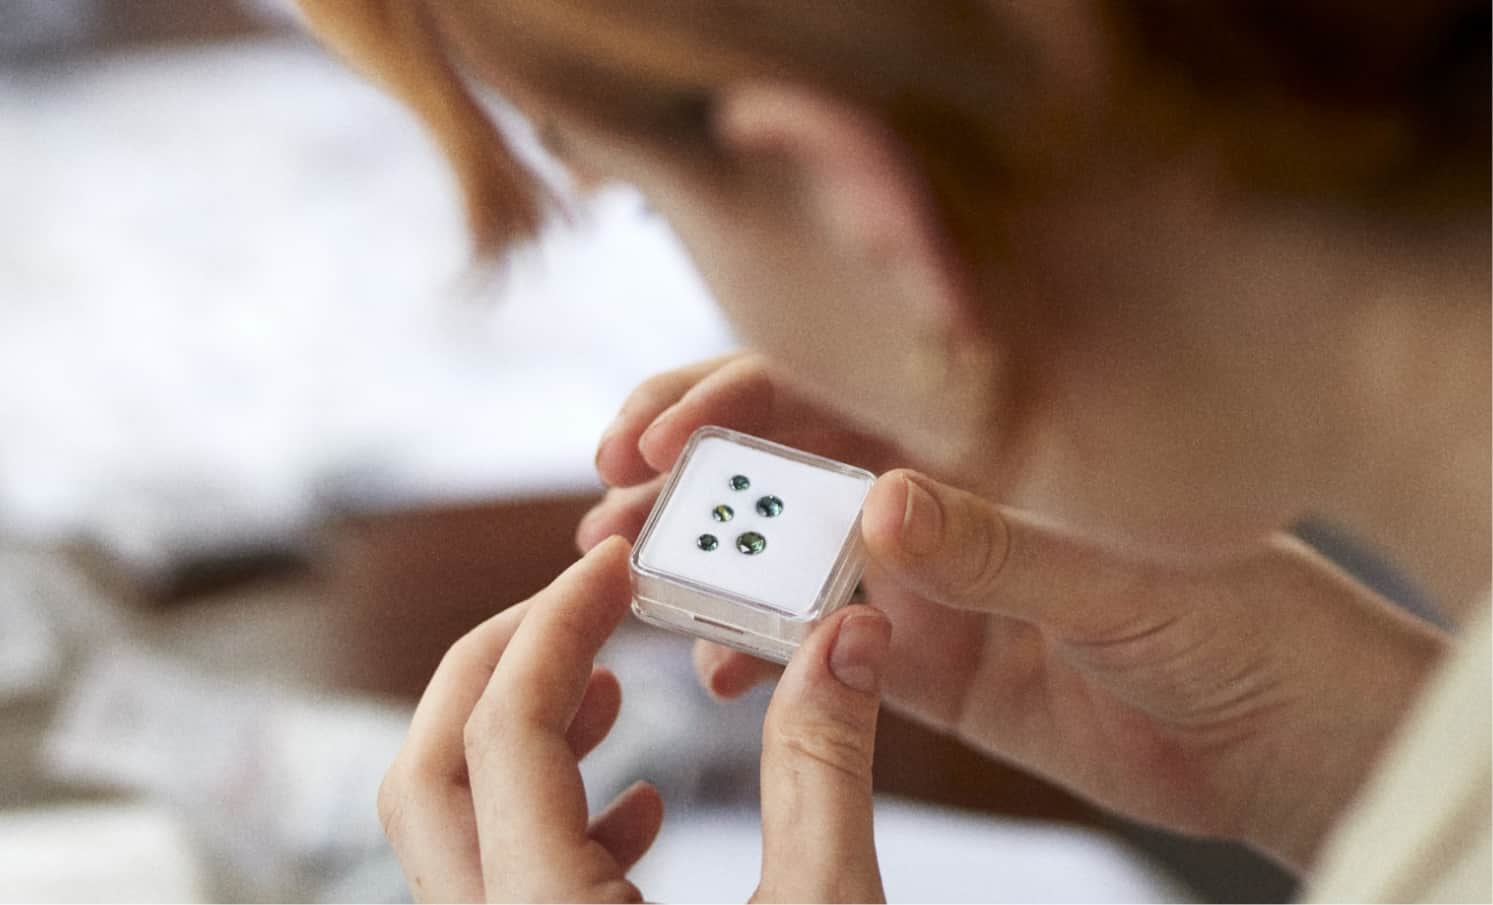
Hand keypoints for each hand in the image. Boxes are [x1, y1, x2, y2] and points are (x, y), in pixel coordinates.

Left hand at [376, 537, 891, 901]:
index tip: (618, 564)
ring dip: (515, 733)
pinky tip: (639, 806)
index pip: (507, 732)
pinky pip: (493, 874)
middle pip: (430, 769)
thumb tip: (842, 639)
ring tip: (610, 688)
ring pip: (447, 823)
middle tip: (586, 609)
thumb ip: (824, 769)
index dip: (560, 626)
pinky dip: (546, 811)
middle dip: (503, 663)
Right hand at [580, 354, 1450, 871]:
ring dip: (706, 562)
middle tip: (611, 504)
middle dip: (687, 471)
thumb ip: (1001, 546)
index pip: (823, 389)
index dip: (724, 400)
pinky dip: (758, 652)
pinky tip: (716, 671)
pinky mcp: (927, 664)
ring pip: (784, 553)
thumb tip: (878, 503)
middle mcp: (936, 498)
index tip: (652, 437)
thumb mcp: (1123, 580)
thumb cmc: (1245, 622)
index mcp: (978, 441)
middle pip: (780, 461)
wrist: (1288, 735)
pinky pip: (817, 647)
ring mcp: (924, 582)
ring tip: (638, 585)